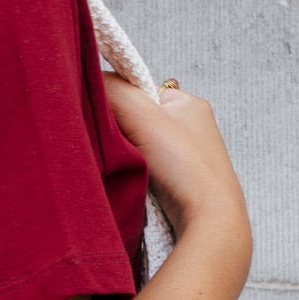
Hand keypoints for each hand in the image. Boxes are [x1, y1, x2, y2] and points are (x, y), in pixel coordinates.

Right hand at [103, 74, 249, 247]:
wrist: (209, 221)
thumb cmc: (187, 167)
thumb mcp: (144, 116)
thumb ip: (114, 91)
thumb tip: (89, 78)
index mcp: (189, 104)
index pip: (139, 90)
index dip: (118, 101)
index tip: (107, 117)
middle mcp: (190, 128)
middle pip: (136, 119)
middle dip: (120, 130)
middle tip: (114, 143)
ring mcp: (185, 158)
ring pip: (138, 147)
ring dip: (126, 155)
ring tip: (127, 166)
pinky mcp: (179, 184)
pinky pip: (145, 170)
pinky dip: (134, 175)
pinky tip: (135, 182)